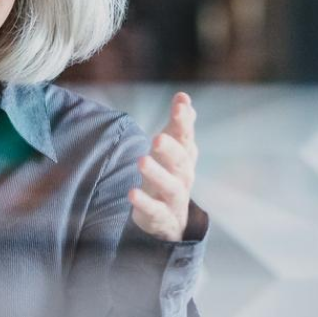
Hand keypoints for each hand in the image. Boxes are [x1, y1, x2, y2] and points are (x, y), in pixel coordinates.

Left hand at [128, 92, 196, 241]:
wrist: (171, 219)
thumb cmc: (170, 175)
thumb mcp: (174, 150)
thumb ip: (178, 125)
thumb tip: (183, 97)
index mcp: (185, 157)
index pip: (186, 137)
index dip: (184, 121)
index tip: (181, 104)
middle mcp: (183, 176)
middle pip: (181, 161)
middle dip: (171, 149)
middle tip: (158, 138)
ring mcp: (173, 198)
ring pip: (170, 186)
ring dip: (157, 174)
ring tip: (142, 161)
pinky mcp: (161, 217)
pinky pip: (155, 210)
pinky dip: (145, 203)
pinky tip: (132, 193)